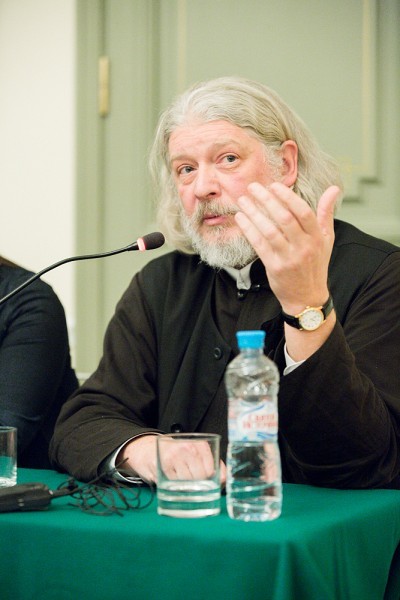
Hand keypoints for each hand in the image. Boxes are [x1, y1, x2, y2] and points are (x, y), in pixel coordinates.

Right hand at [118, 434, 225, 485]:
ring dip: (184, 487)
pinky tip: (169, 478)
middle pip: (199, 478)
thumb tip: (223, 479)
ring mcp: (173, 456)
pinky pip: (171, 484)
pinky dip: (171, 486)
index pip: (210, 470)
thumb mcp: (194, 453)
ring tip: (180, 481)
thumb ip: (211, 465)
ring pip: (186, 483)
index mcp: (199, 445)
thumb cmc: (175, 453)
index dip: (210, 481)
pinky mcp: (160, 465)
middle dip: (197, 486)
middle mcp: (186, 448)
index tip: (206, 485)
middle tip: (191, 486)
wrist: (146, 448)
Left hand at [234, 182, 340, 313]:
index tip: (273, 185)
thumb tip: (334, 189)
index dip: (288, 197)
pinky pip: (259, 245)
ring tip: (243, 200)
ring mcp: (288, 258)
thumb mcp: (327, 239)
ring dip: (254, 213)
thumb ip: (326, 213)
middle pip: (284, 218)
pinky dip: (249, 230)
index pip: (303, 212)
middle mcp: (304, 247)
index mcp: (317, 237)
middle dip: (267, 200)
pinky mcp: (274, 267)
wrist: (307, 298)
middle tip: (253, 187)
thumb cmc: (316, 265)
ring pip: (269, 231)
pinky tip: (241, 218)